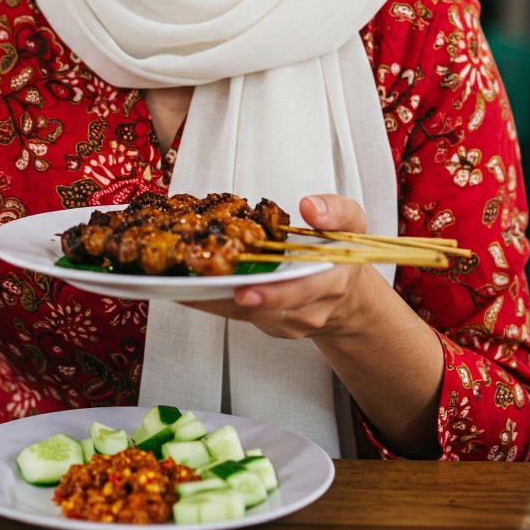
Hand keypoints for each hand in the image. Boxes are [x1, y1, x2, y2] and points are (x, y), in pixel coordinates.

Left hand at [188, 194, 378, 341]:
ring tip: (179, 285)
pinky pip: (236, 315)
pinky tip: (183, 288)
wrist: (345, 295)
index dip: (274, 295)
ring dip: (212, 301)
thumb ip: (336, 212)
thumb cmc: (341, 252)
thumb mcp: (351, 223)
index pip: (303, 292)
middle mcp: (308, 310)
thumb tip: (310, 206)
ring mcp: (286, 322)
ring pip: (245, 316)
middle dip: (232, 300)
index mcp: (331, 283)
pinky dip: (210, 302)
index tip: (246, 292)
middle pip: (267, 311)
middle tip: (200, 289)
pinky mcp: (267, 324)